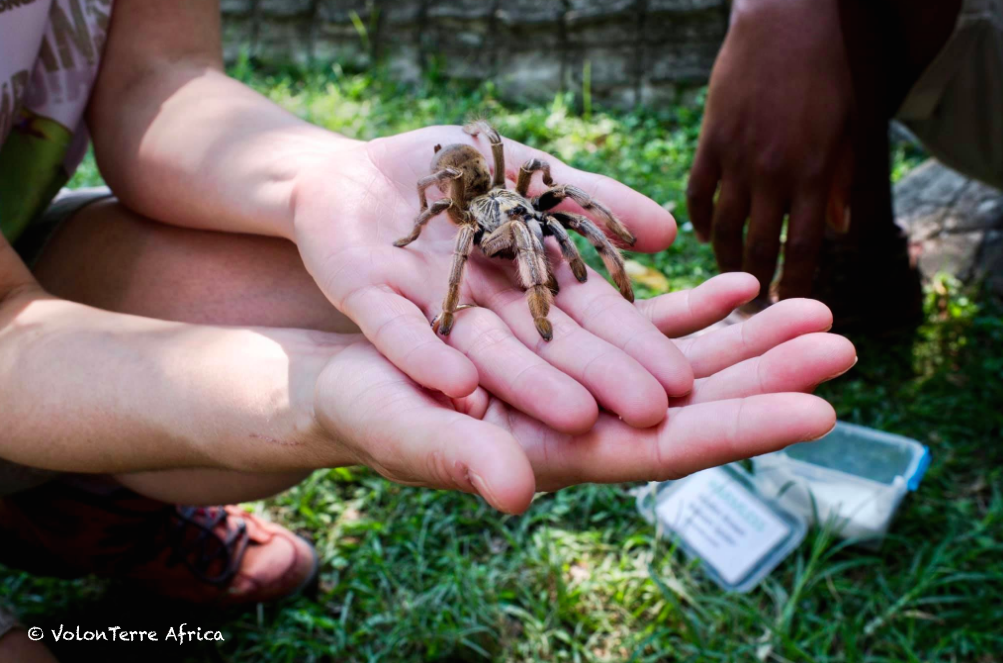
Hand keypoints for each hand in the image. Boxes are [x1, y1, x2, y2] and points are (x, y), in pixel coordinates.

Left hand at [293, 125, 690, 432]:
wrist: (352, 173)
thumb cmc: (451, 178)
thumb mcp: (530, 176)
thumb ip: (589, 201)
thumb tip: (670, 233)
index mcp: (523, 278)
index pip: (587, 316)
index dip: (632, 345)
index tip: (680, 380)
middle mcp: (482, 305)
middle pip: (545, 343)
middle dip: (597, 376)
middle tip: (651, 414)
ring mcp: (425, 303)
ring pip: (482, 347)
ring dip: (526, 380)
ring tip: (575, 416)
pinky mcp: (367, 294)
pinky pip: (396, 329)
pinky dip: (424, 352)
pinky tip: (457, 383)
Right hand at [311, 273, 854, 513]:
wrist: (347, 380)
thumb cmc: (369, 412)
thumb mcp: (408, 429)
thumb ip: (460, 457)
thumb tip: (514, 492)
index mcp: (560, 454)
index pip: (667, 449)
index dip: (740, 431)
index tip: (817, 413)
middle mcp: (587, 422)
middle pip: (695, 405)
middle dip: (768, 377)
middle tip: (844, 346)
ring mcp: (584, 383)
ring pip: (683, 363)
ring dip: (747, 339)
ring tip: (813, 307)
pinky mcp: (569, 344)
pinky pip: (644, 326)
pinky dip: (691, 306)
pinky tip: (735, 283)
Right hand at [686, 0, 852, 299]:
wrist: (789, 20)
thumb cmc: (831, 71)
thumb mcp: (851, 127)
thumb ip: (842, 181)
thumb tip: (839, 229)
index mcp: (813, 173)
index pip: (806, 247)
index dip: (798, 284)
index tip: (791, 307)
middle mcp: (773, 172)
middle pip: (759, 246)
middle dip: (759, 284)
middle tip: (755, 310)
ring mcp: (737, 157)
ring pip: (725, 226)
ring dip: (727, 259)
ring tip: (731, 278)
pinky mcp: (711, 141)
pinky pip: (699, 193)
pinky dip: (701, 220)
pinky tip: (707, 235)